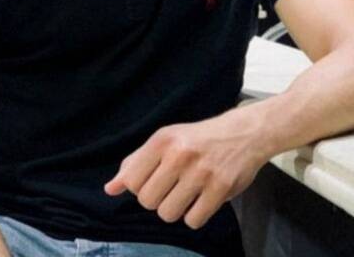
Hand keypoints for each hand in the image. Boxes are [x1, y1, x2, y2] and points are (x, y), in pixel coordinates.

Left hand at [104, 109, 268, 228]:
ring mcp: (201, 172)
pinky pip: (193, 220)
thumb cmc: (197, 139)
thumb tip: (110, 189)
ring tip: (185, 194)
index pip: (132, 180)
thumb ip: (136, 163)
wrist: (242, 133)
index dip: (139, 187)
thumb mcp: (165, 140)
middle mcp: (179, 154)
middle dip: (157, 199)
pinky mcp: (221, 188)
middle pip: (148, 201)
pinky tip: (201, 200)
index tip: (153, 179)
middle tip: (171, 186)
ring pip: (168, 214)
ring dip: (175, 210)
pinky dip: (195, 216)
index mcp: (162, 140)